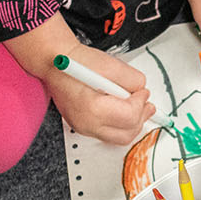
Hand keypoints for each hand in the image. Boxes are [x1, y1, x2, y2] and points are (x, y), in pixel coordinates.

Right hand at [4, 16, 152, 145]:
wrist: (55, 62)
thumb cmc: (77, 61)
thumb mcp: (111, 65)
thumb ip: (133, 80)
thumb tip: (141, 90)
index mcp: (92, 109)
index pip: (130, 116)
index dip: (141, 103)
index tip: (143, 92)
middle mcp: (86, 123)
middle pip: (126, 133)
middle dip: (140, 117)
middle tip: (145, 102)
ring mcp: (83, 128)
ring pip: (119, 138)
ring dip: (132, 123)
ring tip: (138, 107)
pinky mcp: (83, 127)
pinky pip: (109, 134)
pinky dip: (120, 125)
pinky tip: (123, 110)